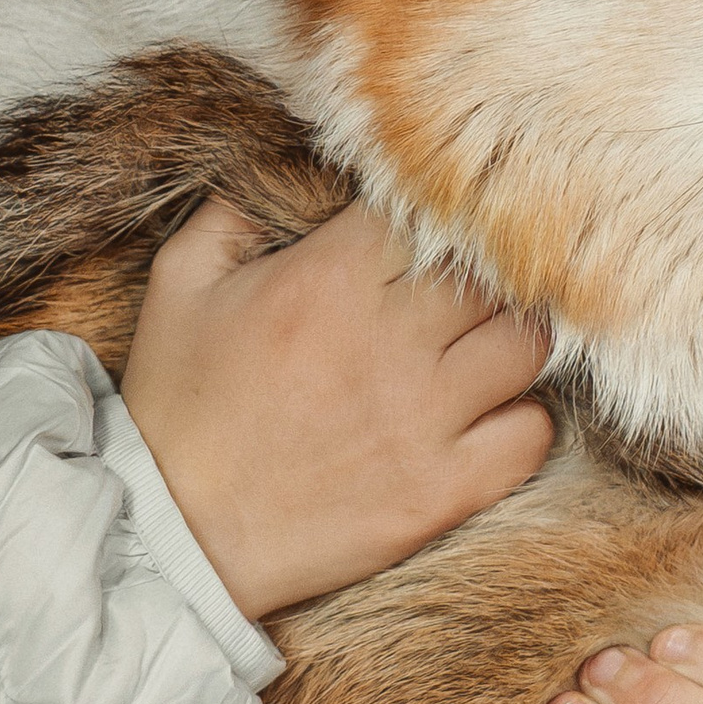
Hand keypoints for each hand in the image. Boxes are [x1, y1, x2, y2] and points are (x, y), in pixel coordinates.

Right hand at [121, 196, 552, 621]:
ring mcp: (423, 420)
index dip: (437, 213)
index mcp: (328, 278)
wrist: (170, 536)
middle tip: (465, 289)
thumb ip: (235, 211)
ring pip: (528, 345)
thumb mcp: (179, 285)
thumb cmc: (175, 407)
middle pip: (497, 272)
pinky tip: (486, 416)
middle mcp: (388, 342)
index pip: (432, 209)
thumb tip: (292, 167)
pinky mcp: (442, 491)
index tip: (427, 230)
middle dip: (487, 272)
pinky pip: (532, 434)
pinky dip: (521, 420)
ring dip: (511, 339)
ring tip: (480, 347)